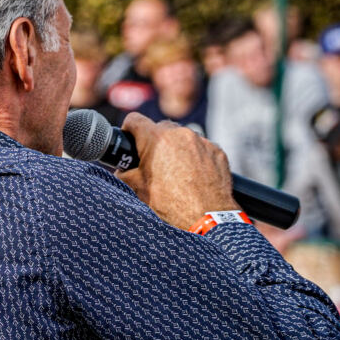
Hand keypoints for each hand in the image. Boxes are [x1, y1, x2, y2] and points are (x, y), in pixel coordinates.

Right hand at [117, 113, 238, 230]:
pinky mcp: (217, 151)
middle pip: (160, 128)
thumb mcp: (138, 189)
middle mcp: (180, 134)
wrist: (206, 219)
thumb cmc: (170, 205)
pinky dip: (195, 156)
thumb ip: (125, 173)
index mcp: (156, 139)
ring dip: (176, 148)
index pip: (134, 120)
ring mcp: (202, 141)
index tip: (129, 139)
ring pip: (182, 137)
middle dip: (154, 141)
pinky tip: (193, 175)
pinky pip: (201, 147)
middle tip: (152, 161)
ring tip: (175, 171)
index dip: (128, 130)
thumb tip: (121, 170)